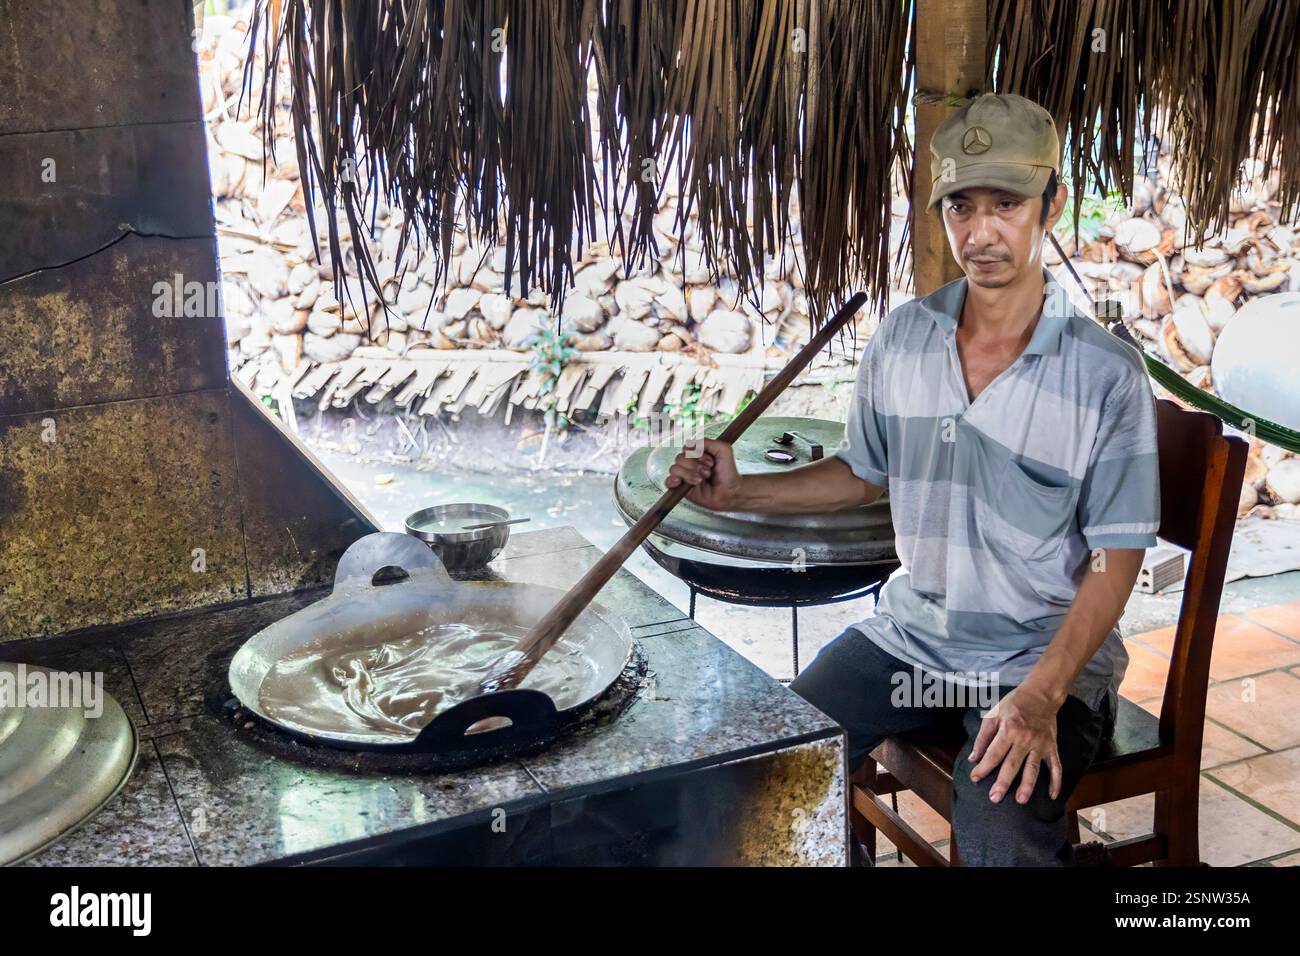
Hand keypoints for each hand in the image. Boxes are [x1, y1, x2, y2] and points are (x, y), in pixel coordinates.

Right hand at [665, 438, 743, 510]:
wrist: (730, 492)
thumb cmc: (728, 472)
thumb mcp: (723, 449)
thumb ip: (707, 442)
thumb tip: (690, 444)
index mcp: (697, 454)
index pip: (686, 448)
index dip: (697, 454)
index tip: (711, 462)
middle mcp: (690, 463)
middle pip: (679, 458)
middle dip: (695, 466)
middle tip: (708, 473)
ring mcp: (685, 475)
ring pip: (674, 469)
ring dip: (689, 474)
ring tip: (700, 480)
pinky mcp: (681, 488)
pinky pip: (668, 482)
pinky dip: (672, 480)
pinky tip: (680, 482)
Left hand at [968, 685, 1062, 803]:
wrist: (1041, 695)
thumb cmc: (1014, 705)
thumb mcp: (993, 715)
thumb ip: (983, 737)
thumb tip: (974, 757)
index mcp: (1008, 730)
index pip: (994, 753)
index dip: (983, 767)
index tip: (975, 778)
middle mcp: (1025, 739)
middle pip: (1012, 764)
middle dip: (1003, 782)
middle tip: (995, 798)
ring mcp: (1040, 744)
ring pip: (1033, 768)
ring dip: (1027, 785)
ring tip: (1021, 800)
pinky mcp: (1052, 747)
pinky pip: (1056, 766)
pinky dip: (1056, 781)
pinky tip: (1052, 795)